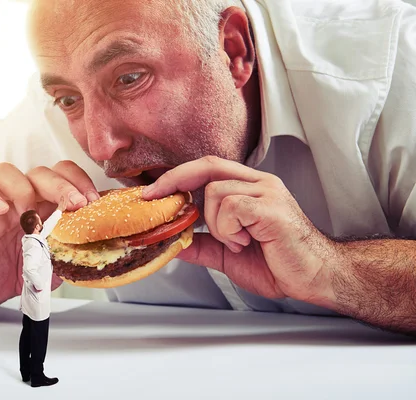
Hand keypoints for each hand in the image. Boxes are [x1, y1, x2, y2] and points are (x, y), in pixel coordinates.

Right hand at [0, 160, 99, 305]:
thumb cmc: (27, 270)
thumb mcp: (58, 259)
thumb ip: (73, 246)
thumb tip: (98, 243)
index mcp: (47, 201)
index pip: (64, 173)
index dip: (79, 180)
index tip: (92, 201)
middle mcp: (24, 196)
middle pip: (40, 172)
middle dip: (61, 185)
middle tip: (74, 203)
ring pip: (7, 173)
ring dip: (25, 190)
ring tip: (32, 217)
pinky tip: (2, 210)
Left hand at [142, 156, 334, 301]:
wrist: (315, 278)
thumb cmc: (280, 262)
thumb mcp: (227, 254)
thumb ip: (201, 244)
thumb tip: (171, 242)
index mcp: (249, 188)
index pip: (206, 168)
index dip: (175, 176)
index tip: (150, 193)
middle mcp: (259, 183)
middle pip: (207, 166)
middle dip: (174, 181)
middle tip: (154, 199)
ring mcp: (267, 192)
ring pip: (215, 191)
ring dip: (214, 223)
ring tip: (235, 242)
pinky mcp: (271, 207)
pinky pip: (231, 207)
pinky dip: (228, 229)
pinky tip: (244, 242)